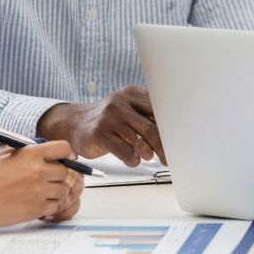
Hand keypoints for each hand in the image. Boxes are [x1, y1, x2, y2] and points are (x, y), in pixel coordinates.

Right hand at [0, 142, 82, 225]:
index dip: (67, 154)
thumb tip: (43, 148)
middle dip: (62, 176)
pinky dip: (53, 205)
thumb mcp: (5, 154)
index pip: (64, 148)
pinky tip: (42, 203)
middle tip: (55, 179)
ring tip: (45, 193)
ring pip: (64, 190)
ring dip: (58, 192)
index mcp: (32, 154)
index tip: (66, 159)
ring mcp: (39, 190)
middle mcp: (38, 171)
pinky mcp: (37, 208)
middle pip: (67, 172)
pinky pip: (57, 206)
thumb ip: (26, 150)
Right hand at [36, 85, 162, 166]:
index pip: (158, 112)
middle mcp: (120, 102)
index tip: (178, 142)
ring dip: (147, 153)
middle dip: (162, 147)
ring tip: (146, 155)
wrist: (75, 124)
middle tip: (167, 158)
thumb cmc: (109, 121)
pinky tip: (132, 160)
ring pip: (138, 141)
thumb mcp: (128, 111)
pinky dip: (132, 159)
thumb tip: (174, 132)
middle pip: (151, 128)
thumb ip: (147, 117)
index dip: (169, 129)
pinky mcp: (100, 133)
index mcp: (132, 93)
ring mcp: (109, 117)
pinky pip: (124, 151)